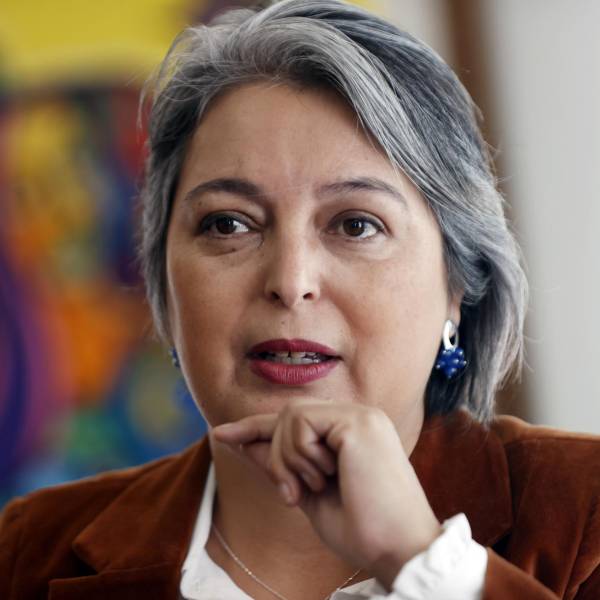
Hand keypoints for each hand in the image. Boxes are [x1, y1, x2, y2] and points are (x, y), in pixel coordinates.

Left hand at [211, 400, 441, 589]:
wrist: (396, 549)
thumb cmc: (360, 527)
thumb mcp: (306, 492)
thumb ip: (279, 463)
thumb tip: (243, 442)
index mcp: (350, 432)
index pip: (294, 421)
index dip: (255, 427)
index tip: (221, 434)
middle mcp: (357, 417)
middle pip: (287, 415)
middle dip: (274, 454)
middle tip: (292, 494)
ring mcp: (360, 415)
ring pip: (290, 416)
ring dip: (289, 459)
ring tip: (316, 487)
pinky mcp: (357, 421)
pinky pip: (300, 422)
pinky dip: (299, 455)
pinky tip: (326, 477)